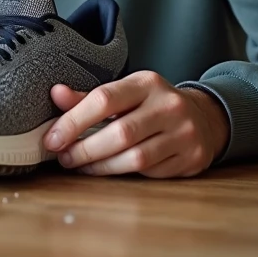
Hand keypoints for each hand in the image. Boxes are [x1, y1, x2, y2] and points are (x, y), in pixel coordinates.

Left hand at [43, 71, 230, 177]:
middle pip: (120, 133)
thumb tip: (56, 94)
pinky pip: (150, 173)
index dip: (73, 121)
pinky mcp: (191, 158)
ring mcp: (184, 133)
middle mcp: (169, 106)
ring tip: (81, 166)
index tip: (53, 138)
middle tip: (64, 158)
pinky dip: (123, 174)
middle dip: (85, 149)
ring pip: (135, 158)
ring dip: (101, 166)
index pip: (105, 99)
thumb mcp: (126, 93)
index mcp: (147, 82)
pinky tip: (107, 171)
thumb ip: (90, 97)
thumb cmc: (153, 105)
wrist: (204, 118)